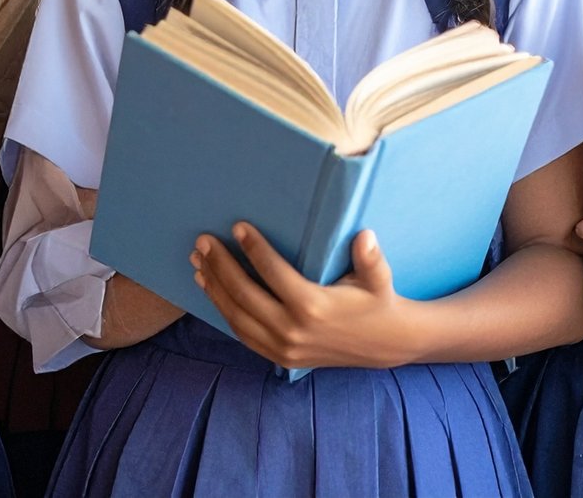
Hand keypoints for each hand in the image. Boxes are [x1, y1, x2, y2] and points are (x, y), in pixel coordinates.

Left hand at [192, 223, 420, 370]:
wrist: (384, 345)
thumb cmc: (378, 302)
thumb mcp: (380, 278)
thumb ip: (371, 259)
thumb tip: (365, 237)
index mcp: (314, 307)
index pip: (273, 273)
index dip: (253, 249)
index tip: (237, 226)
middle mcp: (292, 330)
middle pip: (245, 295)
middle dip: (220, 266)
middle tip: (203, 241)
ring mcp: (283, 347)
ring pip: (237, 316)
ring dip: (214, 288)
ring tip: (198, 262)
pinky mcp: (279, 356)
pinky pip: (242, 333)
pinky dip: (223, 310)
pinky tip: (211, 289)